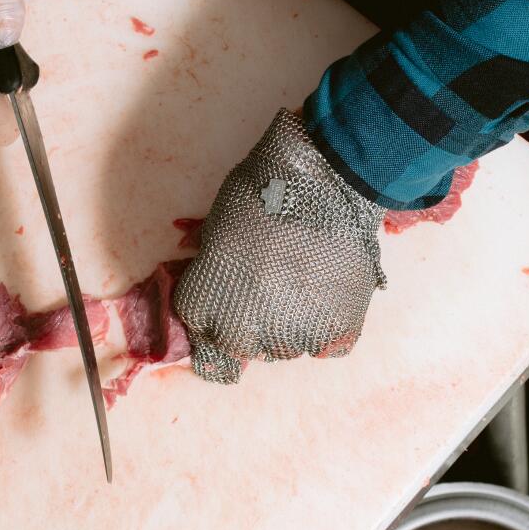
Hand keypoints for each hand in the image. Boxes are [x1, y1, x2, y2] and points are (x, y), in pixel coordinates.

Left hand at [174, 111, 387, 382]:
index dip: (218, 303)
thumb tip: (193, 250)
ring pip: (286, 348)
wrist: (324, 182)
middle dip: (252, 320)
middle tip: (273, 284)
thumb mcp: (218, 220)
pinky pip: (328, 346)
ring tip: (305, 283)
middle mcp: (241, 334)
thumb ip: (208, 251)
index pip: (202, 325)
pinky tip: (329, 293)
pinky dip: (329, 326)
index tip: (234, 285)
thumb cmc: (261, 192)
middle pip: (243, 345)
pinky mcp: (335, 334)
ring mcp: (290, 339)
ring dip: (291, 324)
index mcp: (203, 307)